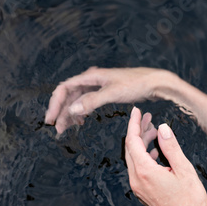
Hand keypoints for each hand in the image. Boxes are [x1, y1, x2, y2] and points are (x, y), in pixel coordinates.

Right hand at [45, 66, 164, 133]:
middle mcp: (92, 80)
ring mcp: (98, 86)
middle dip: (62, 112)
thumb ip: (92, 101)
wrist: (155, 82)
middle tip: (58, 129)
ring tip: (66, 129)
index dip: (55, 103)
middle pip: (69, 95)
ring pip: (78, 100)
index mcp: (91, 76)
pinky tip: (81, 122)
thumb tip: (72, 109)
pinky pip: (87, 102)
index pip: (64, 88)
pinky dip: (82, 112)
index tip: (51, 119)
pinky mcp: (105, 92)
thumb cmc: (137, 84)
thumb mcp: (113, 93)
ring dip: (71, 114)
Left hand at [125, 106, 206, 205]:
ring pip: (133, 158)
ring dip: (141, 142)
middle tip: (147, 117)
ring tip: (154, 131)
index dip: (134, 124)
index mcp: (145, 172)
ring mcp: (138, 186)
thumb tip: (162, 127)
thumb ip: (171, 147)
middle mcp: (137, 179)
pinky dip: (143, 155)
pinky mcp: (142, 191)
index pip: (133, 141)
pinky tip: (155, 151)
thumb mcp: (184, 170)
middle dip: (137, 131)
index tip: (137, 111)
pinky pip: (137, 168)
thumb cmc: (190, 201)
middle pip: (130, 148)